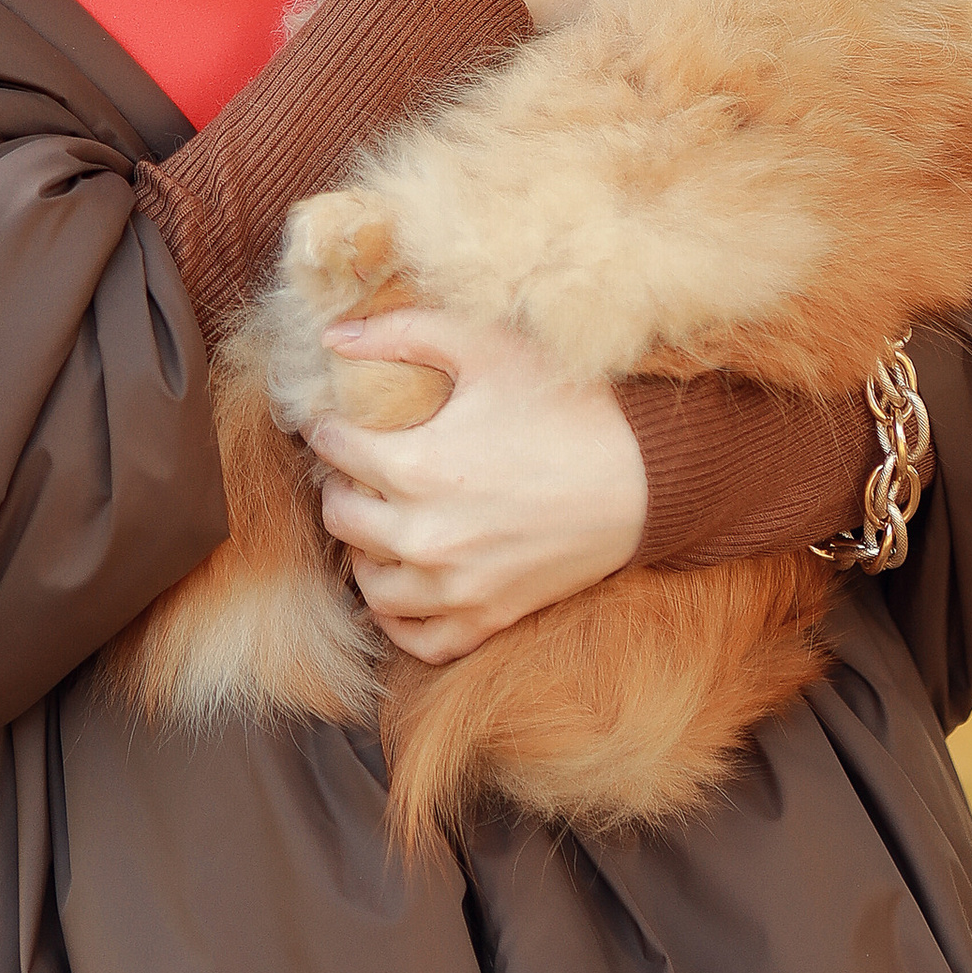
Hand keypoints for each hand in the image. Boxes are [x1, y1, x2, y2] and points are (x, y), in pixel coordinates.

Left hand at [306, 311, 645, 663]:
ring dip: (361, 552)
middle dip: (338, 485)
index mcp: (416, 467)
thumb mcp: (485, 345)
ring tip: (376, 521)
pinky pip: (418, 641)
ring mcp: (457, 588)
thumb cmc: (567, 403)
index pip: (334, 451)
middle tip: (353, 467)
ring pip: (370, 586)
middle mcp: (426, 537)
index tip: (334, 419)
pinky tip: (404, 583)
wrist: (644, 476)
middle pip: (340, 518)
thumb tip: (329, 337)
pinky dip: (399, 618)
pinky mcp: (489, 618)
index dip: (326, 428)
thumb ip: (400, 331)